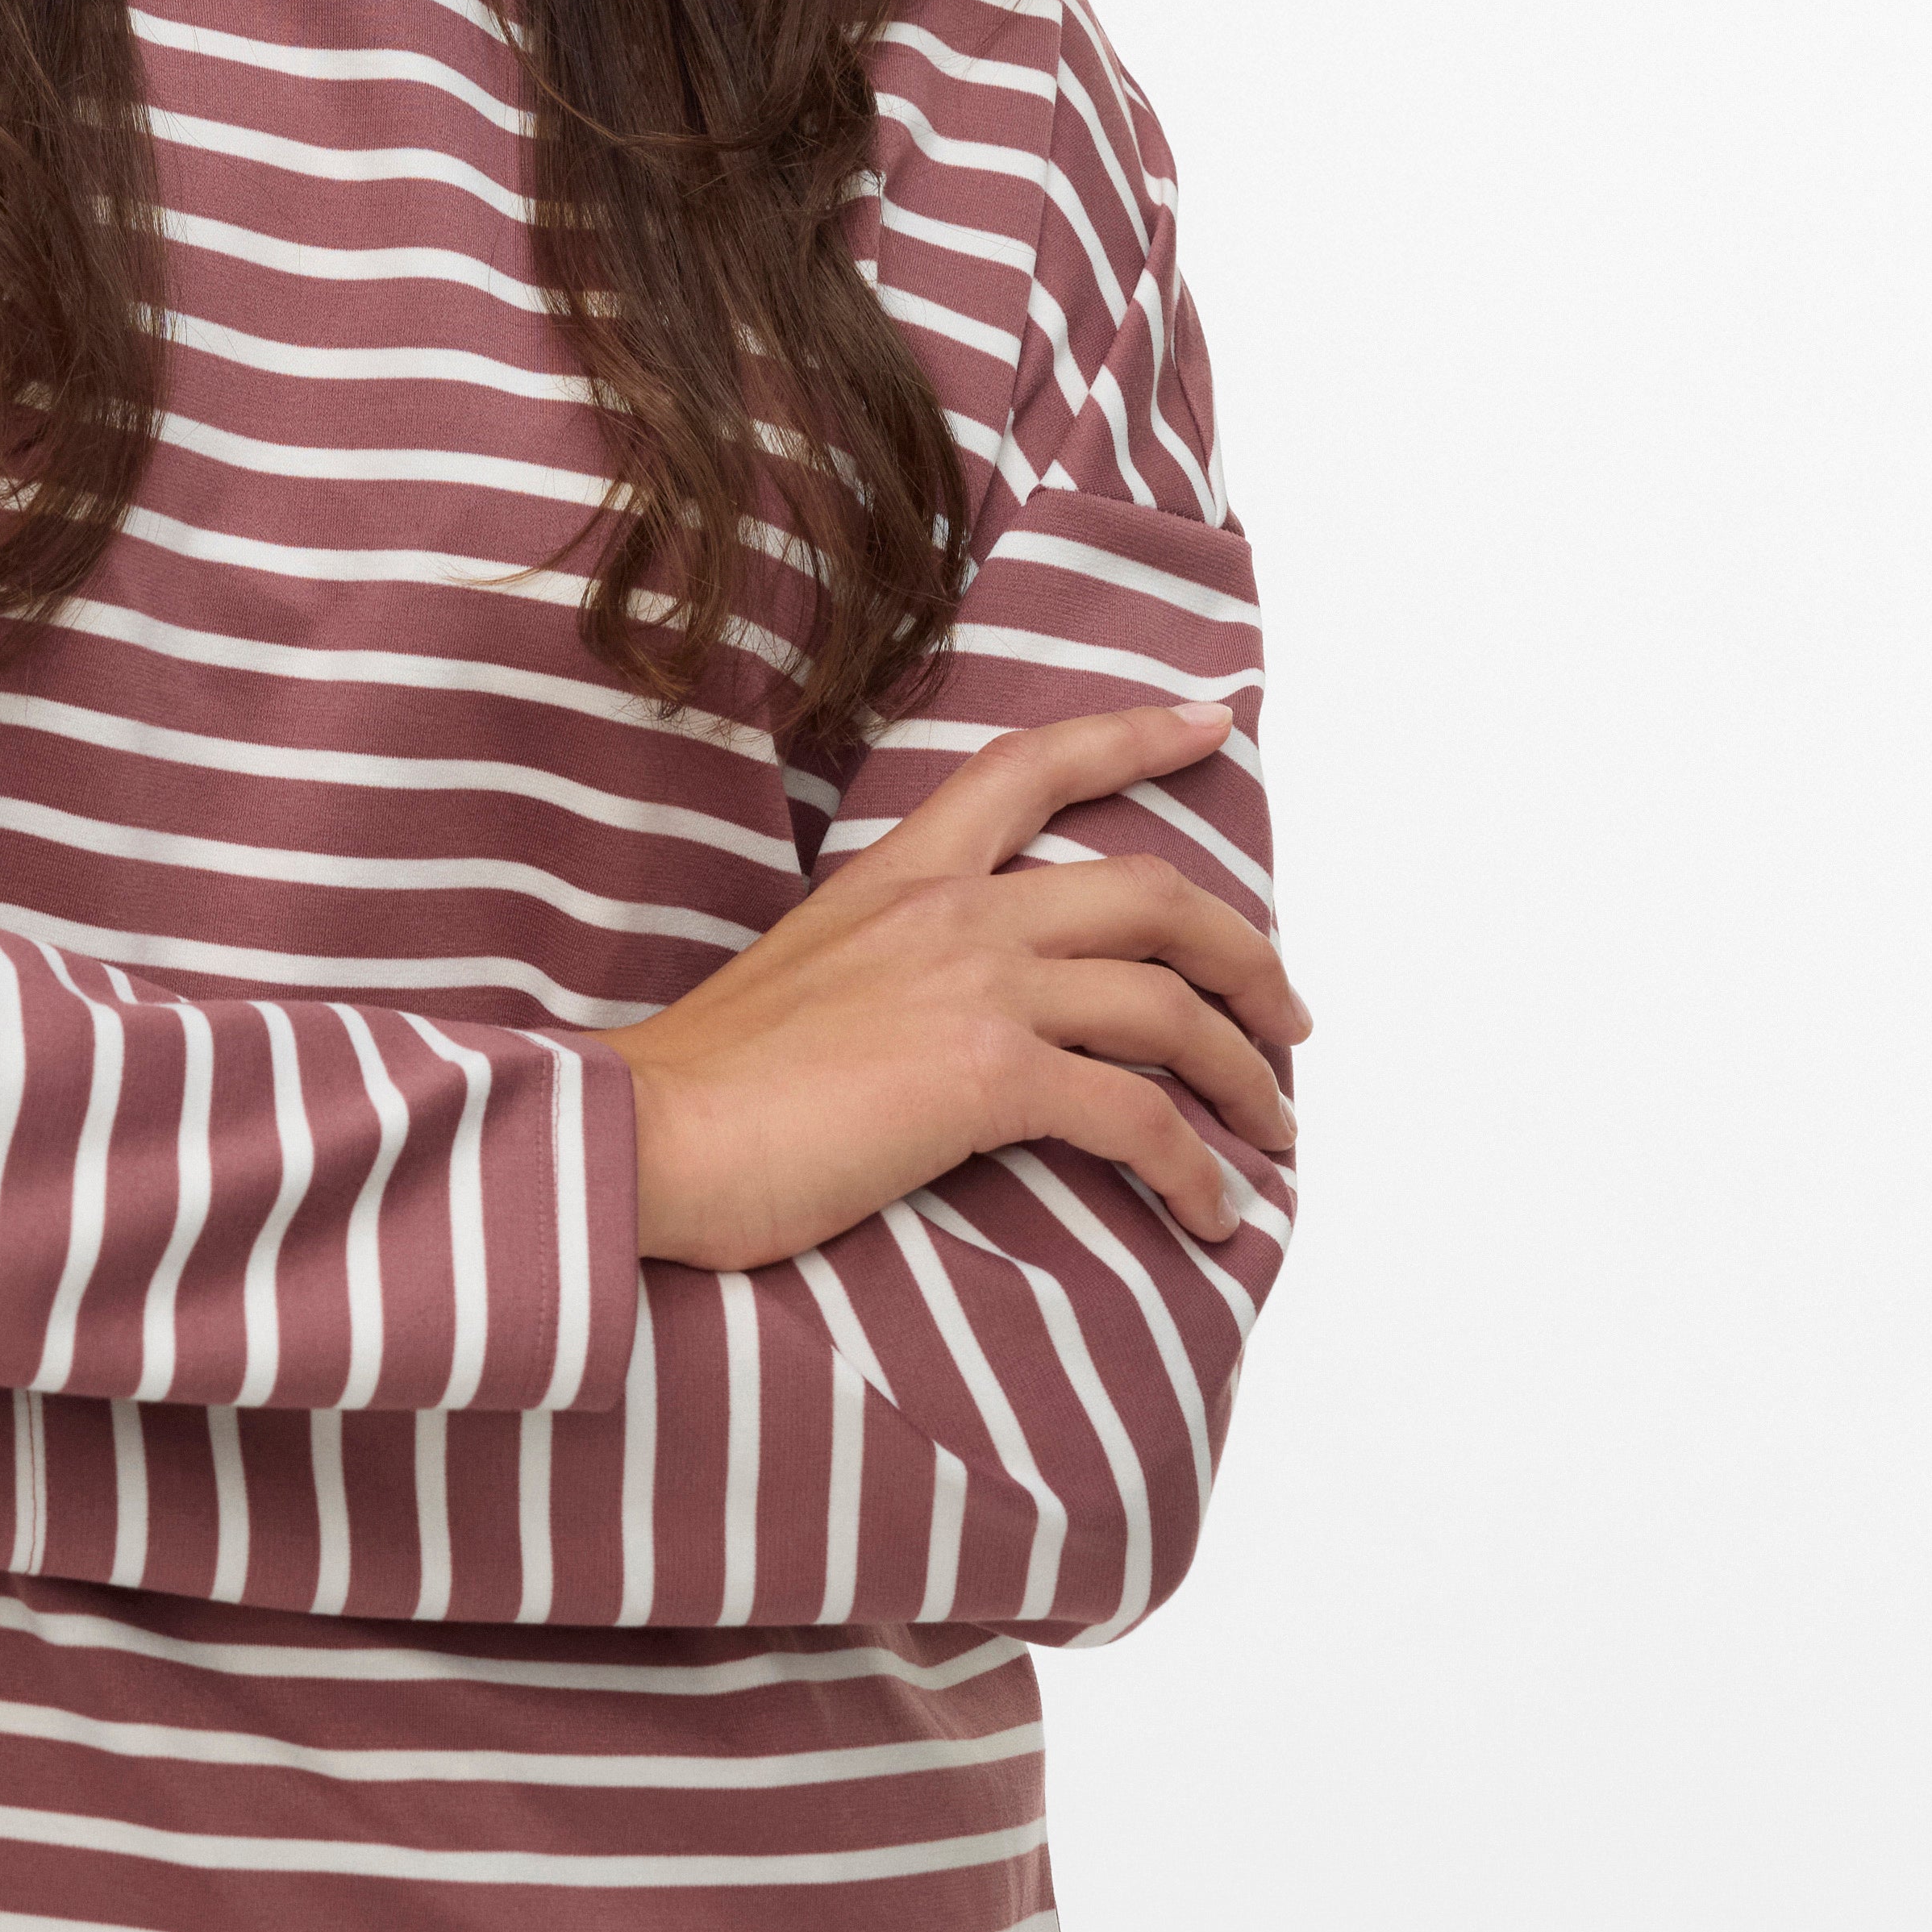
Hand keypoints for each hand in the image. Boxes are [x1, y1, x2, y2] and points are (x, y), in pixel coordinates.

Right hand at [614, 700, 1305, 1263]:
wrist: (645, 1136)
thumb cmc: (702, 1088)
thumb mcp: (803, 978)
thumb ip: (888, 970)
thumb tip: (941, 1021)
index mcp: (901, 878)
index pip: (1031, 767)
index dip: (1133, 736)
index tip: (1211, 721)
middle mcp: (952, 914)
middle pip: (1152, 895)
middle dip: (1245, 954)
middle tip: (1286, 1015)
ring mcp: (975, 988)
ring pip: (1170, 1006)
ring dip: (1245, 1073)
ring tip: (1273, 1127)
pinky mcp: (986, 1078)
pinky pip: (1138, 1118)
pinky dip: (1196, 1168)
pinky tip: (1211, 1210)